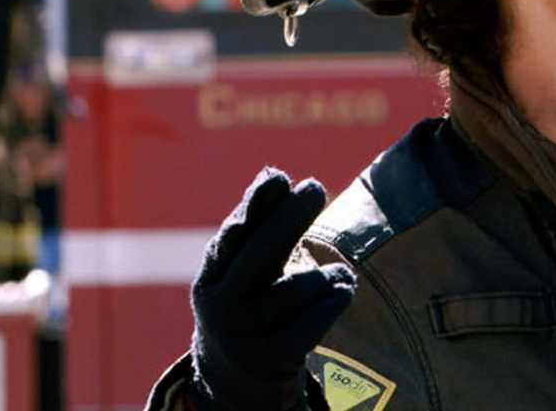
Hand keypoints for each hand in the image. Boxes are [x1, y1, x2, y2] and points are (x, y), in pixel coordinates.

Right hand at [190, 169, 355, 410]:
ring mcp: (245, 334)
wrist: (234, 381)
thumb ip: (255, 228)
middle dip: (290, 217)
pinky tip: (344, 289)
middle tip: (315, 187)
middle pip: (260, 253)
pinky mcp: (272, 358)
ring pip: (295, 288)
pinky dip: (333, 301)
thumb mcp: (240, 271)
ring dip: (327, 273)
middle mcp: (222, 305)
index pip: (234, 236)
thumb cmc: (246, 305)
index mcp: (211, 278)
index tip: (280, 178)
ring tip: (340, 274)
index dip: (255, 206)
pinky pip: (312, 322)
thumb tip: (274, 173)